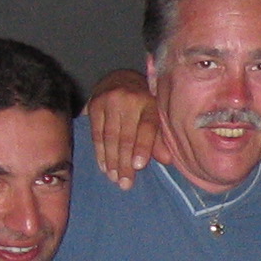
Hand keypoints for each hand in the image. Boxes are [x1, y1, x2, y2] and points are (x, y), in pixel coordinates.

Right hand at [88, 69, 159, 190]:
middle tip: (125, 183)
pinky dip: (99, 152)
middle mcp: (129, 99)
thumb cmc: (144, 102)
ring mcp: (109, 101)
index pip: (146, 127)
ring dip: (111, 161)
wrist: (120, 77)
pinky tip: (103, 166)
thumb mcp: (156, 114)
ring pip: (109, 137)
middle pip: (126, 136)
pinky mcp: (94, 105)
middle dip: (124, 162)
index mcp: (150, 102)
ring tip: (114, 178)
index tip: (138, 166)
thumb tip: (166, 160)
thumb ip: (159, 137)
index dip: (142, 147)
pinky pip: (96, 133)